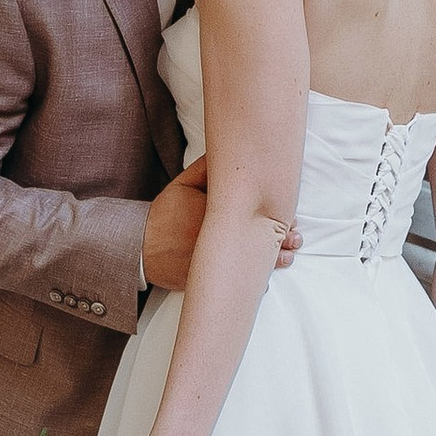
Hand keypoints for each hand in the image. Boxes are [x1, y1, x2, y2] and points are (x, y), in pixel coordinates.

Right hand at [143, 158, 297, 295]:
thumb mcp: (182, 185)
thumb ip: (205, 169)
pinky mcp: (208, 281)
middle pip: (259, 239)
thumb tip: (232, 151)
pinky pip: (236, 284)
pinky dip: (253, 282)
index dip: (277, 216)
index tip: (291, 217)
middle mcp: (217, 238)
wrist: (140, 248)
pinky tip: (267, 276)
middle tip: (296, 237)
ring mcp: (213, 262)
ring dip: (275, 261)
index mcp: (215, 212)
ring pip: (252, 264)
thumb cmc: (165, 215)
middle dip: (282, 239)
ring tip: (289, 256)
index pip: (254, 212)